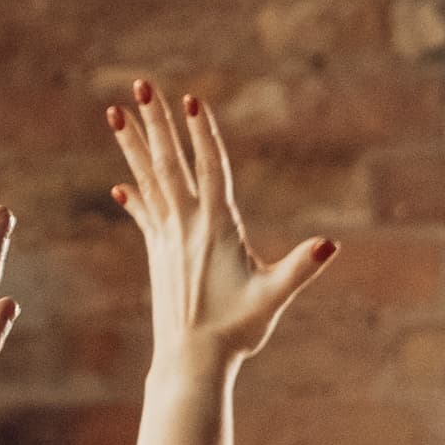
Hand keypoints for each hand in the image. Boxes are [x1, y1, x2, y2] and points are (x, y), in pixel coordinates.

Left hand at [111, 81, 331, 385]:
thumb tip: (329, 245)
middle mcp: (186, 225)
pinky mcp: (158, 255)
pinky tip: (120, 185)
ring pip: (149, 179)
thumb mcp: (274, 297)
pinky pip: (145, 216)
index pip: (209, 168)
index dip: (200, 132)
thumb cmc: (237, 330)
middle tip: (141, 84)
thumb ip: (300, 268)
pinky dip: (135, 197)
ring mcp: (168, 238)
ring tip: (116, 112)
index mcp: (216, 226)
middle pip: (169, 162)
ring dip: (134, 145)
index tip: (190, 98)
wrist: (192, 361)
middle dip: (156, 122)